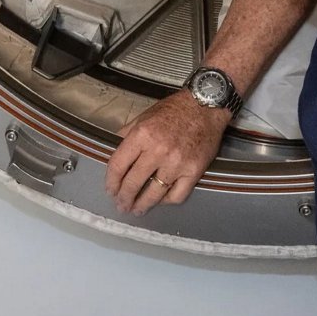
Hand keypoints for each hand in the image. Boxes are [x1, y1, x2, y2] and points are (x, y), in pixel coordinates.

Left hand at [106, 90, 229, 214]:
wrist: (206, 106)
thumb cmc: (174, 110)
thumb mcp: (144, 116)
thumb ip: (127, 134)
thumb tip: (113, 150)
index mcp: (142, 135)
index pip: (118, 165)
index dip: (111, 182)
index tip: (110, 190)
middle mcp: (158, 151)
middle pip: (133, 183)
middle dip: (124, 198)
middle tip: (121, 205)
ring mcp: (177, 163)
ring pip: (154, 194)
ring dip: (142, 205)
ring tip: (137, 209)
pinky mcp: (194, 171)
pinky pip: (177, 195)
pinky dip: (166, 201)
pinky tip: (160, 201)